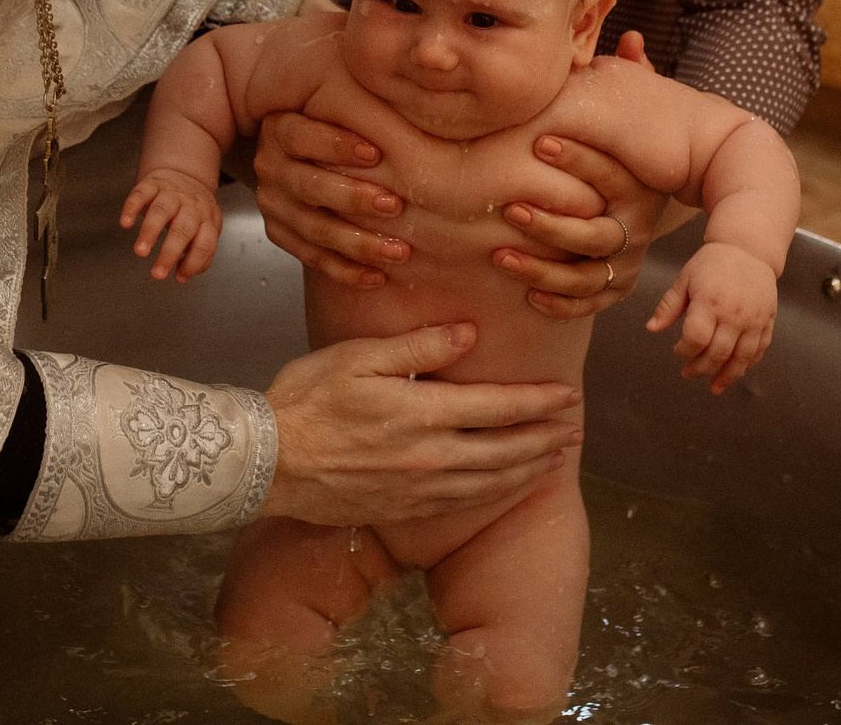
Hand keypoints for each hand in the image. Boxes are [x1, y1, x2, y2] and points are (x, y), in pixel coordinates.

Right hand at [120, 169, 223, 282]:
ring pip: (161, 210)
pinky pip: (141, 193)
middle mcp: (190, 206)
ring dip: (150, 232)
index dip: (193, 263)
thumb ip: (199, 253)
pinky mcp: (152, 184)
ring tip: (140, 252)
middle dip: (170, 253)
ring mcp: (171, 193)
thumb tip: (182, 275)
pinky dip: (132, 208)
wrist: (185, 173)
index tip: (178, 278)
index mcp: (206, 220)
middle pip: (183, 228)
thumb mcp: (205, 229)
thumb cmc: (192, 211)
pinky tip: (126, 223)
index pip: (205, 243)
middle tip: (157, 274)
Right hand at [251, 110, 409, 289]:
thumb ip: (361, 100)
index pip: (301, 137)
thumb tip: (411, 82)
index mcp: (280, 129)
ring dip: (358, 243)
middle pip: (308, 186)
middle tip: (395, 205)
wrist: (301, 153)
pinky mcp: (279, 233)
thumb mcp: (338, 102)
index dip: (336, 146)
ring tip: (398, 250)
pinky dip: (344, 271)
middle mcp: (270, 167)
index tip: (377, 154)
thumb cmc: (335, 122)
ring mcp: (273, 204)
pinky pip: (311, 257)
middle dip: (353, 198)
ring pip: (313, 228)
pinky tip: (376, 276)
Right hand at [260, 322, 583, 525]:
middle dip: (544, 438)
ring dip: (528, 469)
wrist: (266, 462)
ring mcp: (418, 487)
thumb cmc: (306, 400)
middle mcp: (430, 455)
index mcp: (422, 412)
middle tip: (575, 429)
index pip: (498, 407)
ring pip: (491, 481)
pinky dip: (496, 494)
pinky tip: (506, 488)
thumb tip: (469, 333)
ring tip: (554, 458)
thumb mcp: (359, 357)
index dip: (538, 402)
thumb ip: (418, 346)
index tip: (568, 394)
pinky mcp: (403, 508)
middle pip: (505, 450)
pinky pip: (464, 504)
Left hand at [494, 31, 668, 319]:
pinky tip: (527, 295)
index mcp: (637, 182)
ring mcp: (626, 257)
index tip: (541, 143)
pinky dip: (560, 303)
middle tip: (510, 209)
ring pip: (586, 276)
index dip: (580, 159)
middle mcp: (635, 223)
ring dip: (542, 270)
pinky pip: (589, 303)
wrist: (688, 180)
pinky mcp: (616, 283)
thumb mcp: (635, 106)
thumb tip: (630, 36)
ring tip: (499, 255)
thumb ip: (628, 74)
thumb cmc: (637, 139)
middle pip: (596, 235)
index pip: (612, 174)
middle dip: (551, 225)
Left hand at [647, 241, 777, 392]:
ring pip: (742, 358)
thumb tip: (651, 328)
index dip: (684, 351)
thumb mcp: (685, 278)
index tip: (677, 351)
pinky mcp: (767, 321)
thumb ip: (669, 305)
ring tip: (714, 386)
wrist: (749, 248)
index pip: (696, 339)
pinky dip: (748, 364)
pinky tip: (736, 371)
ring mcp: (754, 320)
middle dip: (701, 368)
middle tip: (689, 373)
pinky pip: (759, 350)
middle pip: (718, 353)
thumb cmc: (712, 263)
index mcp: (710, 302)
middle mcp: (734, 314)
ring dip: (727, 376)